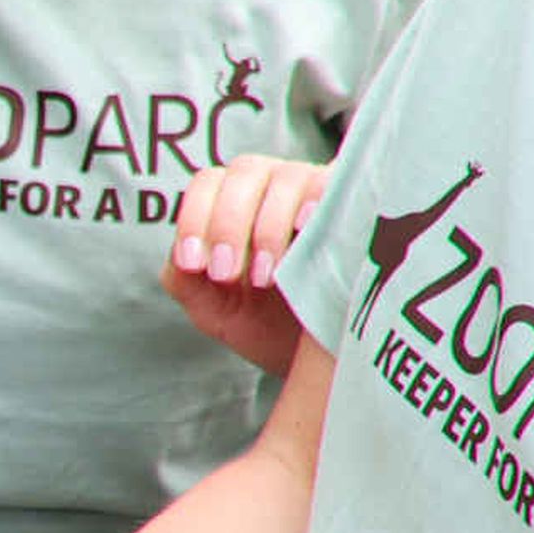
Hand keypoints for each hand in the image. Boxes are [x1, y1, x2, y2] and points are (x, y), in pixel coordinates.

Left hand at [166, 156, 327, 377]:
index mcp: (234, 200)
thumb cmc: (265, 325)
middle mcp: (273, 184)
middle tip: (226, 275)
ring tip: (265, 278)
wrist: (319, 360)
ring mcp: (316, 189)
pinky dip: (317, 205)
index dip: (195, 218)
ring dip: (269, 226)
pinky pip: (335, 189)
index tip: (195, 265)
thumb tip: (180, 257)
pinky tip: (306, 233)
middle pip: (245, 173)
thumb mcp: (216, 310)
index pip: (208, 183)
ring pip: (288, 178)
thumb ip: (184, 281)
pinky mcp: (354, 205)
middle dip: (228, 224)